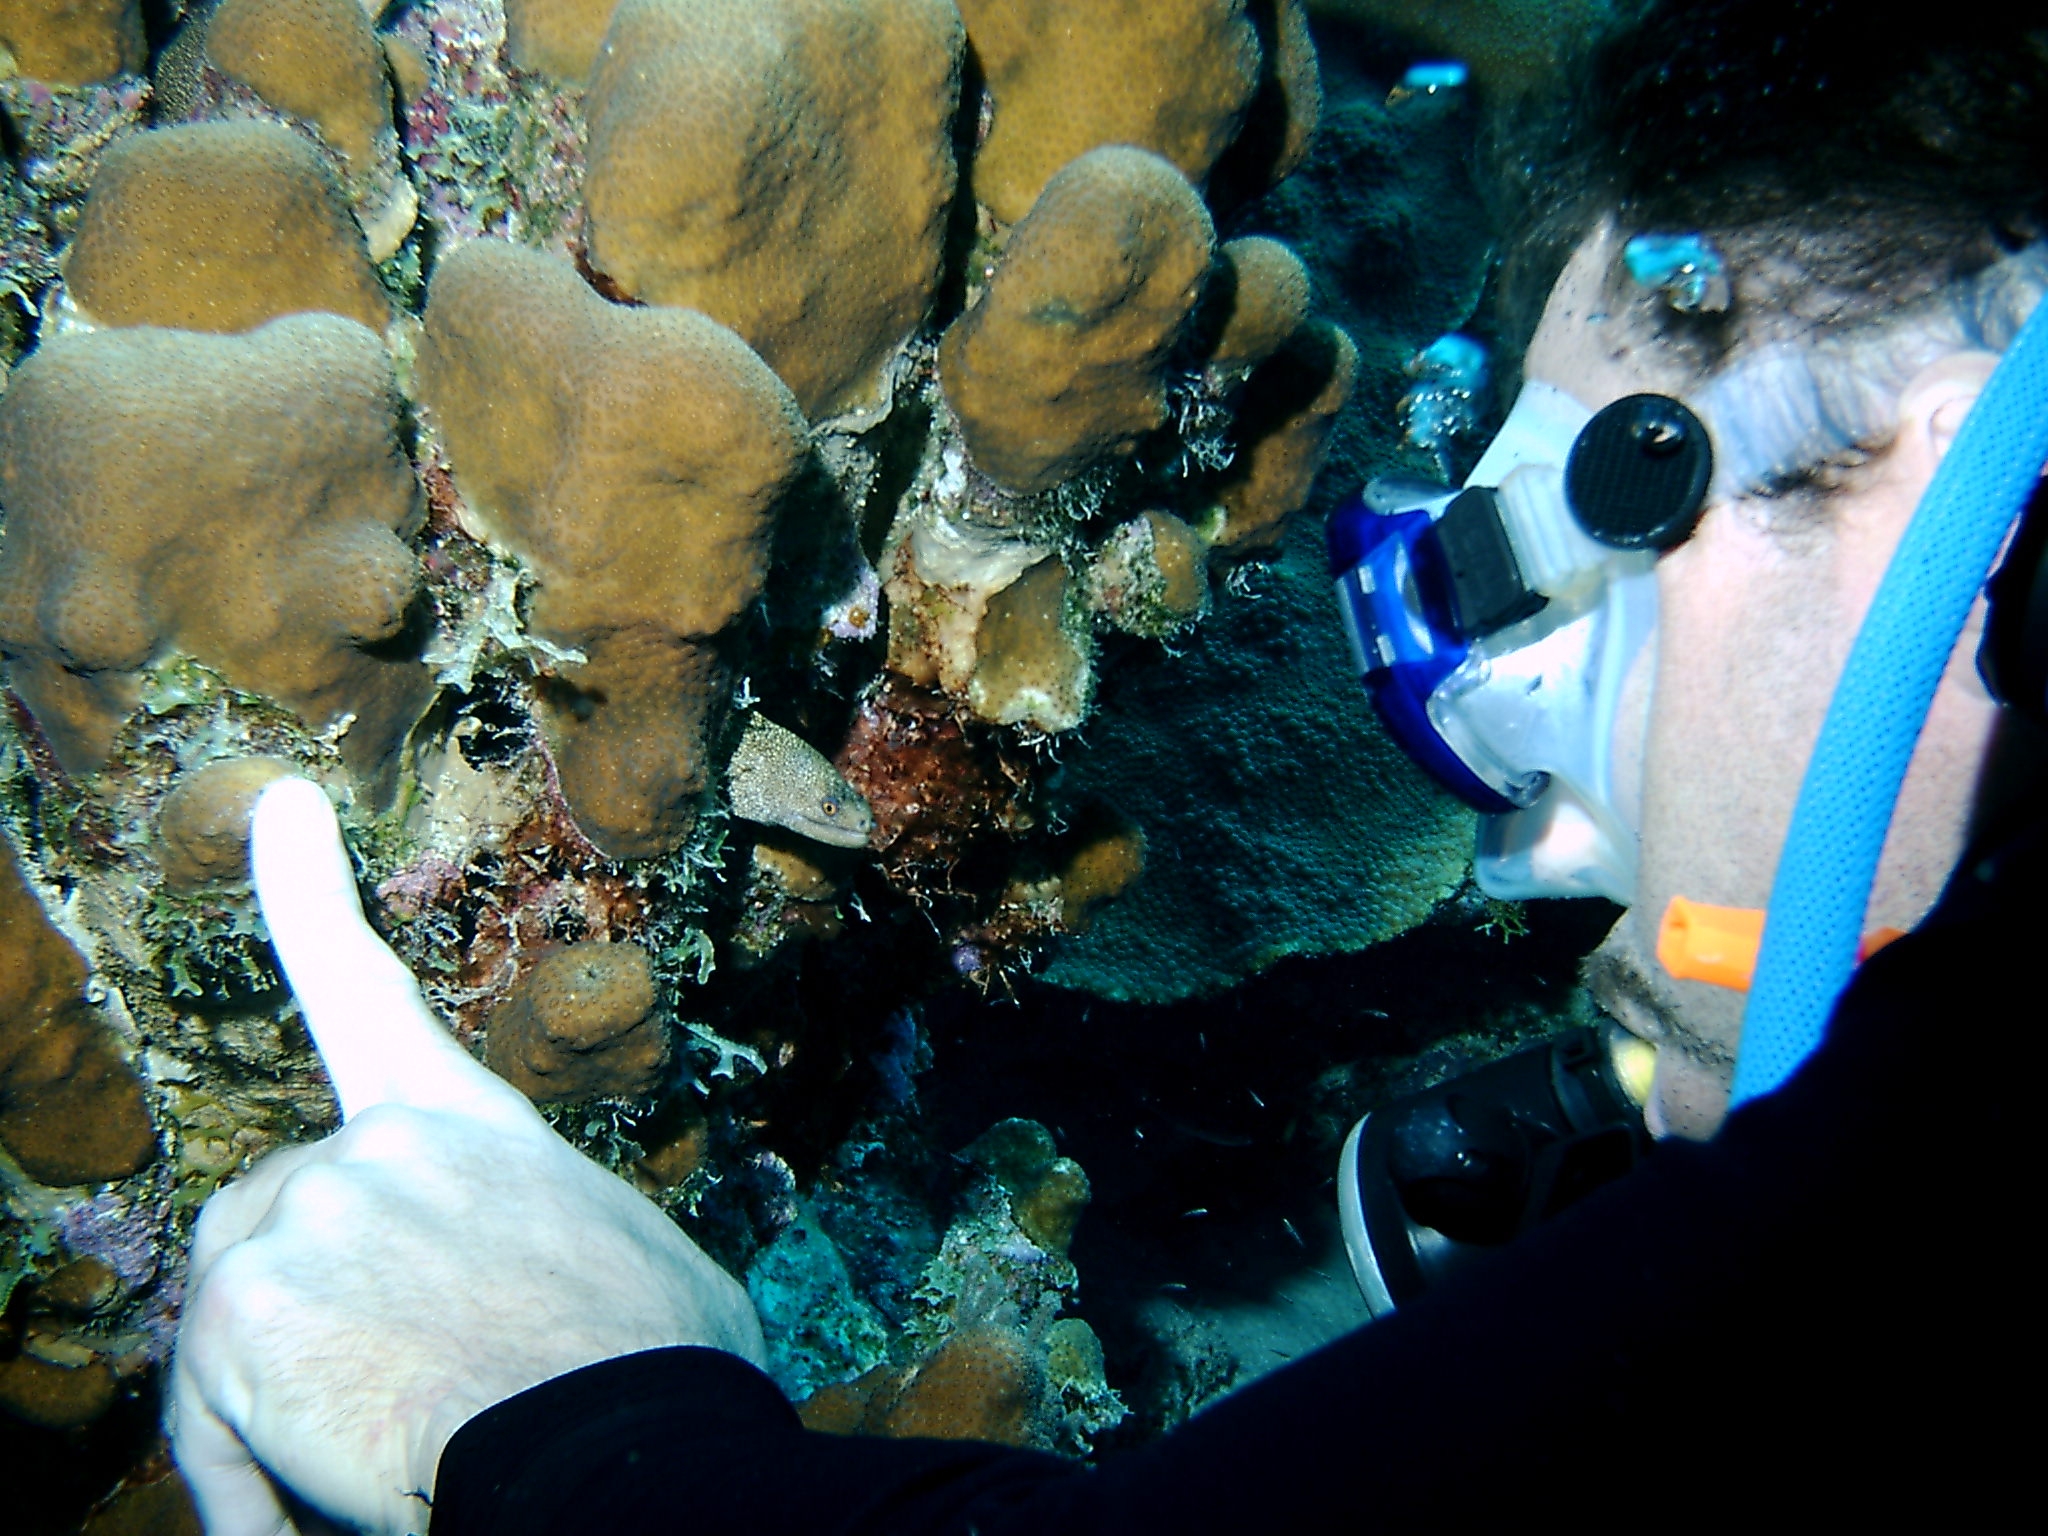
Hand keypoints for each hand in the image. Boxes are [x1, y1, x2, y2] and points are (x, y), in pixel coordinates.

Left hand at [169, 779, 764, 1535]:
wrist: (619, 1446)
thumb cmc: (655, 1363)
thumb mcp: (632, 1264)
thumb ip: (561, 1239)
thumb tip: (581, 1279)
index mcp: (466, 1126)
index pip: (367, 986)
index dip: (308, 891)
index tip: (279, 805)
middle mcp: (372, 1151)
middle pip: (284, 1213)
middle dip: (318, 1291)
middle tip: (397, 1376)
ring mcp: (303, 1222)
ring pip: (248, 1304)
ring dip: (296, 1378)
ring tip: (389, 1440)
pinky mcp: (250, 1313)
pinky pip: (209, 1401)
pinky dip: (249, 1460)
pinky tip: (314, 1494)